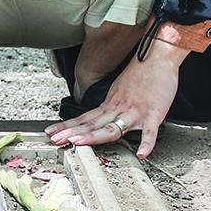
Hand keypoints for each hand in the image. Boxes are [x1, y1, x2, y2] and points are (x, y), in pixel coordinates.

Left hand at [45, 42, 183, 158]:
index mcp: (110, 103)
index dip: (68, 126)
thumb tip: (101, 117)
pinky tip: (142, 153)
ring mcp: (135, 111)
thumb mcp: (119, 89)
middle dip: (72, 133)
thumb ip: (111, 106)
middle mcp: (119, 108)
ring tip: (79, 144)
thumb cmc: (142, 73)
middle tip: (55, 140)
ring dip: (94, 137)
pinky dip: (146, 143)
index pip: (85, 118)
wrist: (158, 56)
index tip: (52, 133)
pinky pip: (149, 131)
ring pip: (112, 127)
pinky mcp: (153, 113)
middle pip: (92, 124)